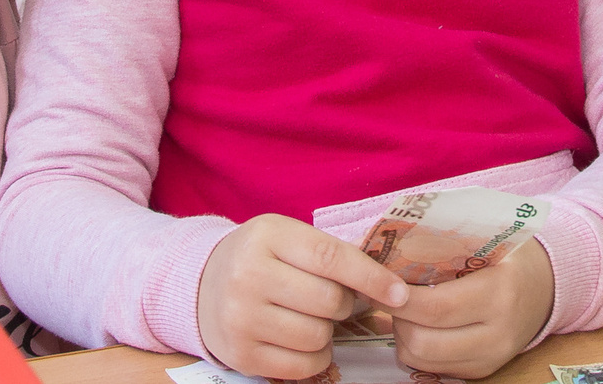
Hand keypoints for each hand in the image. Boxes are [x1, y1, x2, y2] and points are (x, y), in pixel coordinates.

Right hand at [195, 214, 408, 380]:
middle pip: (329, 301)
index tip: (400, 294)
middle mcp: (248, 274)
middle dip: (344, 305)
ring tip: (311, 319)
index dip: (371, 277)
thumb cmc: (260, 258)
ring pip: (318, 336)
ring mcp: (240, 317)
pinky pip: (302, 366)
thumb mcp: (288, 238)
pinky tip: (301, 340)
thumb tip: (389, 287)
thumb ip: (332, 255)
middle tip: (334, 301)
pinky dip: (315, 357)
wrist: (202, 285)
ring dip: (327, 332)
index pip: (331, 258)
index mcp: (266, 235)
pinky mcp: (240, 354)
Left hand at [393, 240, 556, 379]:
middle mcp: (497, 333)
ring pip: (423, 360)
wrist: (547, 286)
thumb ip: (441, 243)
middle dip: (396, 318)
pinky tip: (420, 324)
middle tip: (389, 295)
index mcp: (498, 293)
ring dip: (402, 336)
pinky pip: (434, 368)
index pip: (435, 308)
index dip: (400, 298)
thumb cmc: (508, 256)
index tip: (380, 283)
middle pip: (424, 342)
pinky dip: (417, 348)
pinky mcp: (483, 370)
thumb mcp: (484, 240)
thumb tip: (385, 247)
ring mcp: (491, 357)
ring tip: (403, 309)